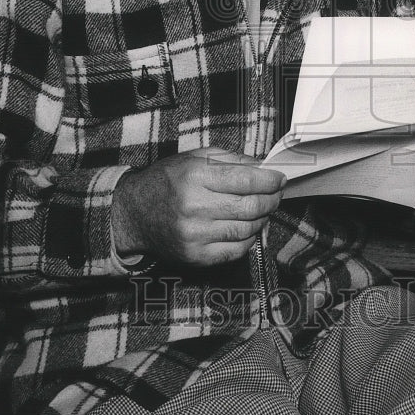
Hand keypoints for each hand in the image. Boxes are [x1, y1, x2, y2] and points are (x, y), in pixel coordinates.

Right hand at [111, 148, 285, 265]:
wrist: (134, 213)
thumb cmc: (166, 181)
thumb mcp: (193, 158)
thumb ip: (229, 159)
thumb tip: (263, 166)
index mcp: (194, 176)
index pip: (245, 179)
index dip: (269, 180)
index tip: (280, 178)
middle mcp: (194, 206)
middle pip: (250, 206)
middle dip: (271, 199)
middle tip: (276, 194)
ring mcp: (195, 234)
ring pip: (247, 229)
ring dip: (262, 219)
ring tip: (263, 210)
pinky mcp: (195, 256)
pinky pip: (236, 250)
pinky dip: (249, 239)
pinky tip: (248, 228)